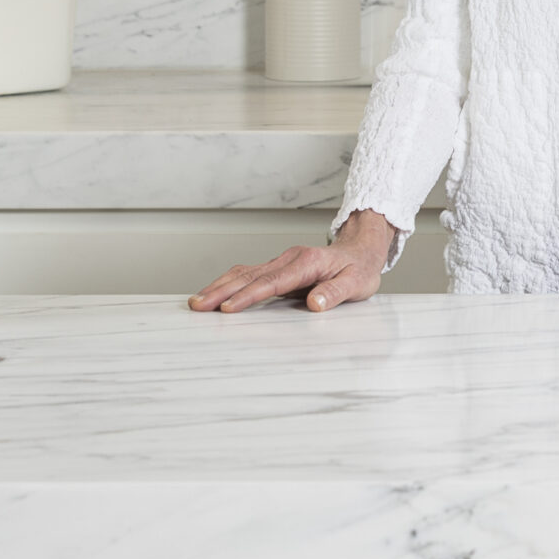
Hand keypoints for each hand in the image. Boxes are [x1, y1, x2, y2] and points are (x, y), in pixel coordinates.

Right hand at [189, 210, 393, 312]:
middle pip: (250, 276)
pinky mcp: (278, 268)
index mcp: (307, 263)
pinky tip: (215, 292)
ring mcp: (282, 262)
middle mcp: (289, 259)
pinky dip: (229, 283)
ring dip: (220, 286)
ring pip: (244, 273)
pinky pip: (249, 274)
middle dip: (222, 291)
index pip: (272, 282)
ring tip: (197, 301)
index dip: (248, 295)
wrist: (362, 250)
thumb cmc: (359, 269)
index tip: (227, 308)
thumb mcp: (356, 284)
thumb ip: (335, 293)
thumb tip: (314, 304)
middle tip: (198, 305)